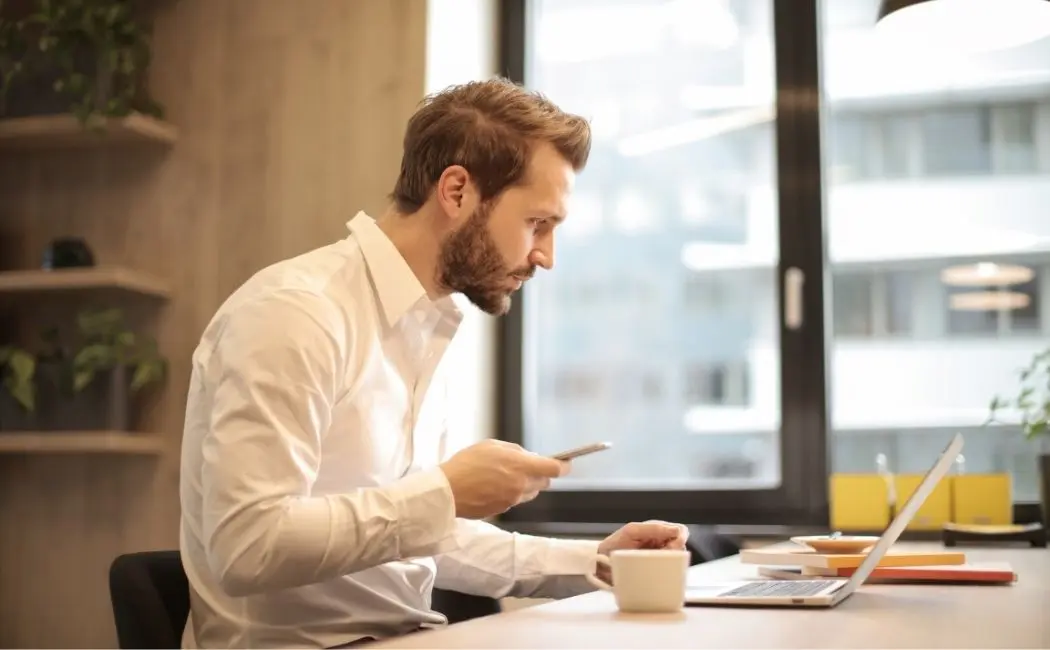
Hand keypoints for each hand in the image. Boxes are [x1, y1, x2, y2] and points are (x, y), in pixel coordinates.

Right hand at [439, 439, 568, 518]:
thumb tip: (529, 456)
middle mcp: (522, 486)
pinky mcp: (504, 510)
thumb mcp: (492, 446)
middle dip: (540, 473)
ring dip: (526, 484)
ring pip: (530, 492)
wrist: (448, 491)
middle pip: (545, 482)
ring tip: (504, 475)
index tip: (565, 462)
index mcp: (522, 467)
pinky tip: (494, 486)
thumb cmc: (467, 464)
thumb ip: (515, 451)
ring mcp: (513, 500)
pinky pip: (515, 500)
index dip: (564, 466)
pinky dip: (511, 493)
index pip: (555, 469)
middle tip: (525, 465)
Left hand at [595, 521, 689, 583]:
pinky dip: (668, 571)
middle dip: (676, 552)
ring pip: (678, 559)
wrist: (602, 563)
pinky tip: (658, 572)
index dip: (680, 538)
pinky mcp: (656, 570)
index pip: (680, 530)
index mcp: (657, 529)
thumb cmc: (615, 544)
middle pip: (682, 545)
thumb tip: (677, 531)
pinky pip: (670, 570)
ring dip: (671, 562)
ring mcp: (659, 556)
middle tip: (662, 557)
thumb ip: (654, 528)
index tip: (671, 547)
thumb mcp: (632, 532)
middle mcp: (661, 542)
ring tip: (656, 564)